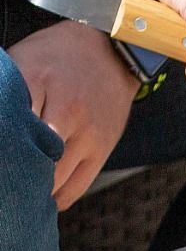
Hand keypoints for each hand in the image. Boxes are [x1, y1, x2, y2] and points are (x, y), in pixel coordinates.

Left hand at [11, 22, 139, 209]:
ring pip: (54, 179)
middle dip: (13, 176)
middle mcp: (67, 112)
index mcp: (38, 85)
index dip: (2, 152)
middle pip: (32, 159)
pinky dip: (57, 197)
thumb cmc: (55, 59)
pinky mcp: (102, 149)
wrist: (110, 54)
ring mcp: (88, 134)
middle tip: (2, 184)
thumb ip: (4, 96)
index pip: (10, 130)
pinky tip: (43, 196)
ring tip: (18, 193)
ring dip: (34, 190)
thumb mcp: (21, 64)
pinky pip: (78, 185)